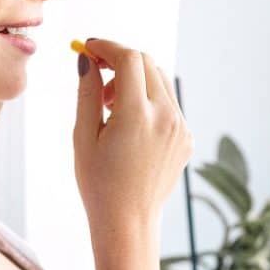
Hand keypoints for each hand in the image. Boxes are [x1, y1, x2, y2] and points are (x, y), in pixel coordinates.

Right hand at [73, 38, 192, 241]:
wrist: (128, 222)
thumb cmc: (98, 183)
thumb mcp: (83, 136)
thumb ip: (87, 92)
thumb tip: (86, 59)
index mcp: (137, 116)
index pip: (129, 58)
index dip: (107, 46)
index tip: (89, 47)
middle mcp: (166, 117)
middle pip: (146, 63)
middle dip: (119, 59)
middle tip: (95, 72)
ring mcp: (180, 127)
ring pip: (159, 80)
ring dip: (133, 78)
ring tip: (108, 105)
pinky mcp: (186, 137)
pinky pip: (168, 102)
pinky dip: (147, 98)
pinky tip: (127, 123)